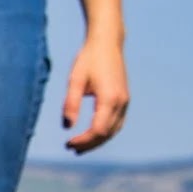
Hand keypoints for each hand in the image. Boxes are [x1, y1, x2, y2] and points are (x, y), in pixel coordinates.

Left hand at [62, 38, 129, 154]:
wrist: (107, 42)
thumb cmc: (88, 59)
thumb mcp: (75, 80)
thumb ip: (71, 103)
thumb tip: (67, 126)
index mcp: (109, 98)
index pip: (98, 130)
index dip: (83, 141)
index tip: (67, 143)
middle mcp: (121, 102)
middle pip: (106, 134)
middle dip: (89, 144)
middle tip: (70, 149)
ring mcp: (125, 100)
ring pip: (114, 130)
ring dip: (97, 141)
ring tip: (79, 148)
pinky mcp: (124, 99)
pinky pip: (117, 122)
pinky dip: (105, 133)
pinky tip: (92, 135)